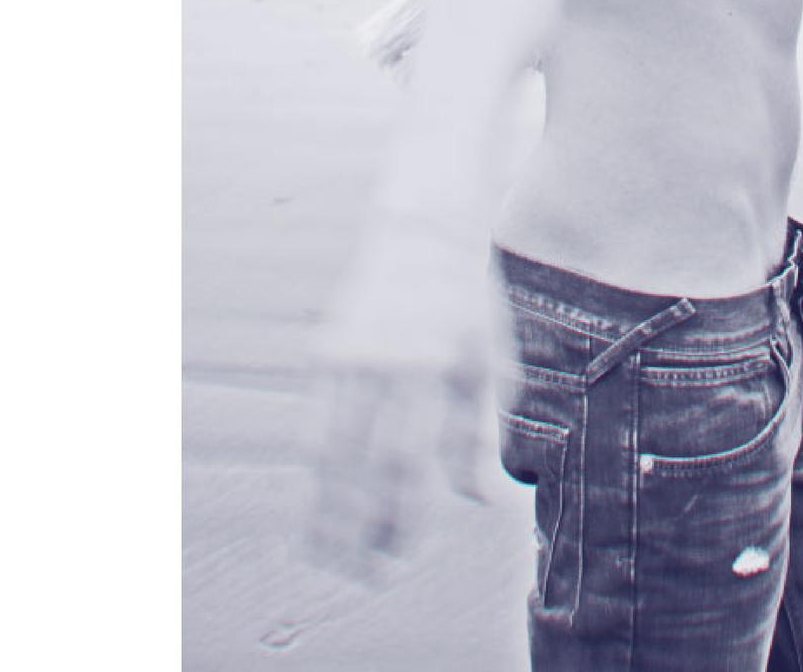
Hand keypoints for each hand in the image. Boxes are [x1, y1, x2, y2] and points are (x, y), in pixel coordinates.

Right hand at [303, 223, 499, 578]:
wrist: (423, 229)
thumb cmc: (467, 302)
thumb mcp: (489, 362)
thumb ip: (475, 434)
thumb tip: (473, 501)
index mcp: (430, 366)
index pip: (405, 461)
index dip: (400, 514)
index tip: (401, 554)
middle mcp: (382, 364)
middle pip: (359, 465)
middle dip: (359, 526)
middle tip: (363, 572)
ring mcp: (347, 356)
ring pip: (325, 450)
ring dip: (325, 507)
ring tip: (328, 553)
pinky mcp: (325, 352)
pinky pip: (313, 422)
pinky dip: (315, 468)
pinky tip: (319, 498)